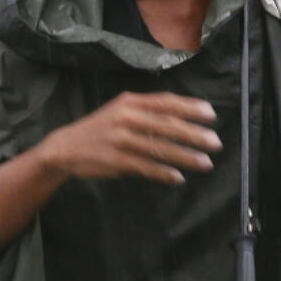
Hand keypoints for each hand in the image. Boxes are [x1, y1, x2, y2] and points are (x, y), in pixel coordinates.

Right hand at [39, 92, 221, 184]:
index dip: (190, 107)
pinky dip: (164, 173)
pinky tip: (178, 178)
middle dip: (194, 134)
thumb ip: (148, 112)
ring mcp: (120, 139)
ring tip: (205, 163)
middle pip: (167, 125)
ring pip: (160, 148)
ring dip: (186, 156)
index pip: (166, 102)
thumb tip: (184, 117)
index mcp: (130, 102)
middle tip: (215, 142)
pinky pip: (145, 167)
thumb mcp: (121, 111)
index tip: (211, 115)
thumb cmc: (101, 129)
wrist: (64, 148)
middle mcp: (126, 117)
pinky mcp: (115, 160)